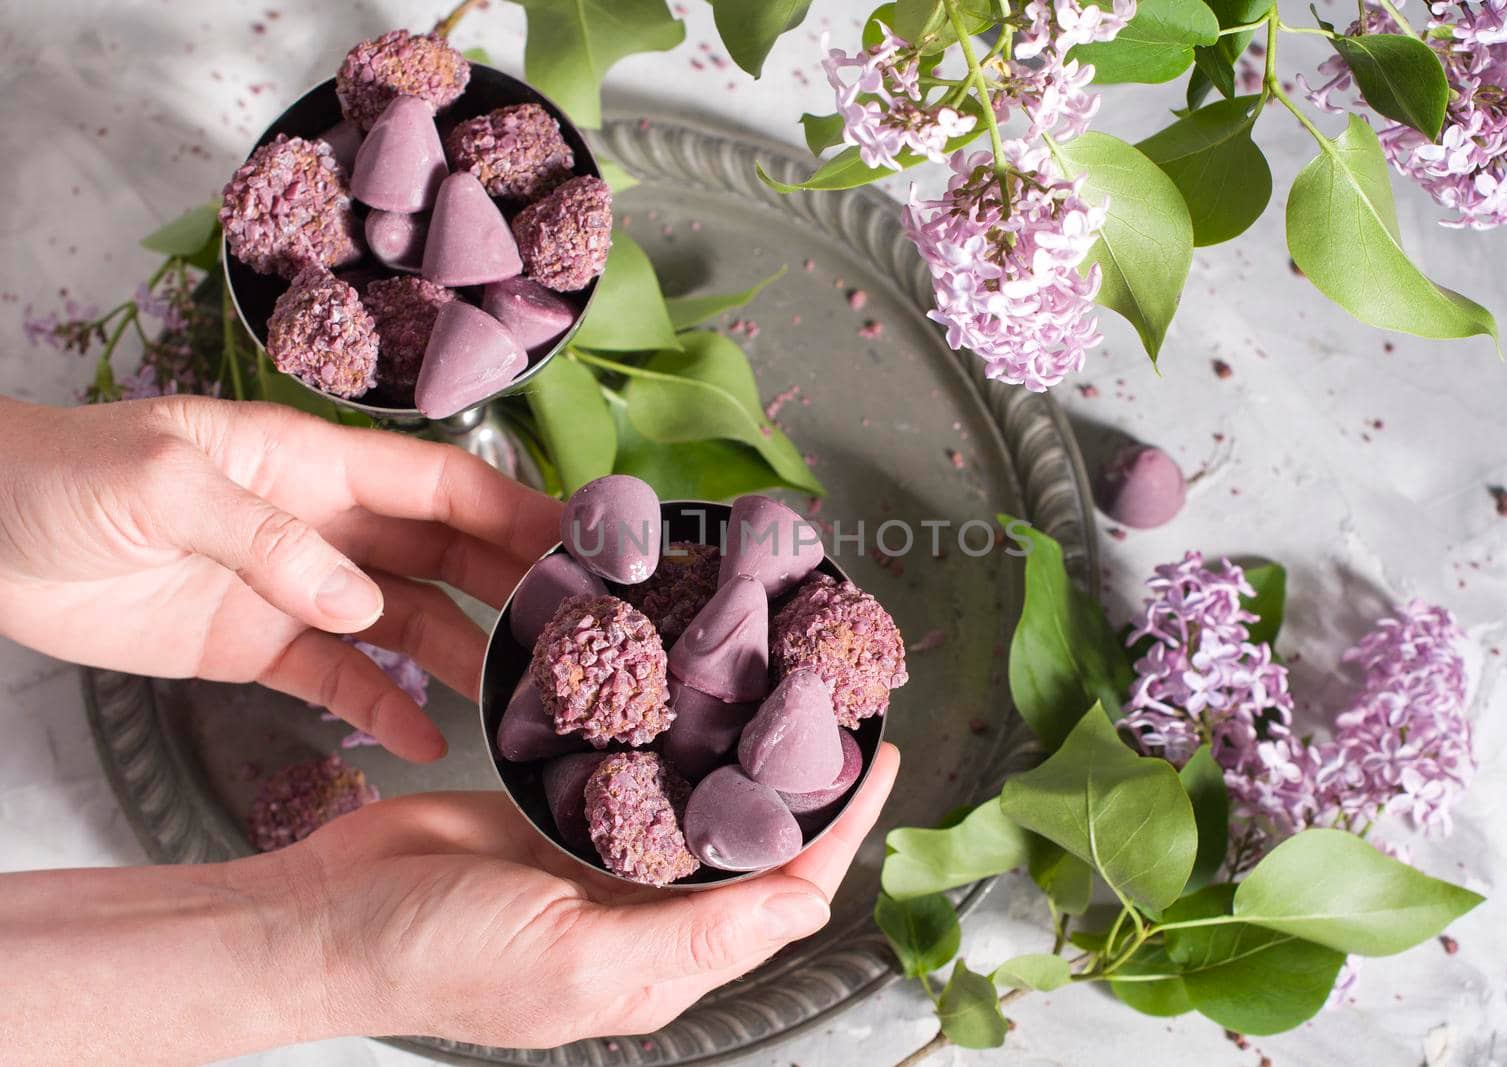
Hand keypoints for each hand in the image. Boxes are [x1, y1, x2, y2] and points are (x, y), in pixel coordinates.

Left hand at [0, 394, 559, 760]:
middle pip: (442, 554)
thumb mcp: (158, 483)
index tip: (577, 547)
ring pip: (406, 622)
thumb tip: (356, 602)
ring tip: (514, 700)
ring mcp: (293, 588)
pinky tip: (423, 738)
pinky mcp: (256, 647)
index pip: (437, 486)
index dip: (513, 511)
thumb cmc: (57, 476)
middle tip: (570, 634)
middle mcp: (320, 525)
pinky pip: (340, 680)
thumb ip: (264, 536)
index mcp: (310, 463)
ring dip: (461, 654)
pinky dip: (384, 705)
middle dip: (509, 587)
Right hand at [278, 745, 900, 1046]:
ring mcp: (599, 859)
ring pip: (695, 798)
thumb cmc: (441, 958)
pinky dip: (666, 731)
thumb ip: (697, 936)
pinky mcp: (556, 813)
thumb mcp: (578, 958)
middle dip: (798, 778)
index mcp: (665, 958)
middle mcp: (646, 912)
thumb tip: (805, 906)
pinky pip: (630, 769)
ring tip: (777, 680)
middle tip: (832, 701)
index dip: (840, 828)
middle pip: (750, 840)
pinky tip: (688, 686)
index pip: (785, 891)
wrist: (326, 919)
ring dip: (738, 747)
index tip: (879, 757)